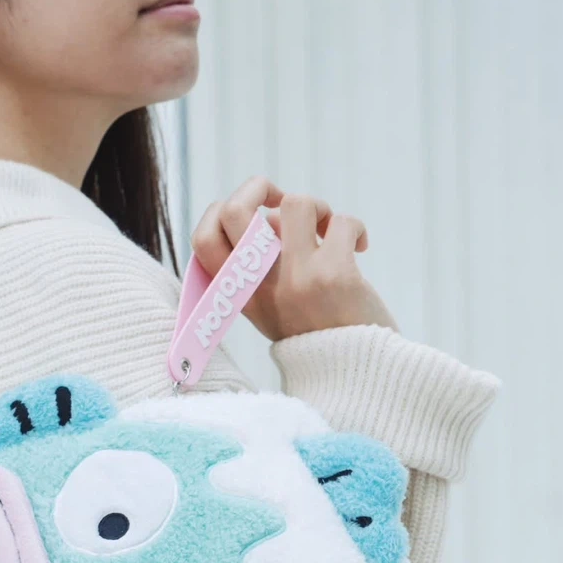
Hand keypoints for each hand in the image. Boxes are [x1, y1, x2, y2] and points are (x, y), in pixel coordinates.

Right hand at [189, 175, 398, 342]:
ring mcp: (298, 280)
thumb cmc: (317, 338)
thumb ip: (262, 266)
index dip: (220, 211)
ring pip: (295, 204)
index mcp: (241, 297)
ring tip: (327, 229)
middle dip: (257, 187)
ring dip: (316, 206)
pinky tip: (358, 247)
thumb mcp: (273, 309)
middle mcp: (263, 288)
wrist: (358, 376)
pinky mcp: (336, 275)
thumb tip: (269, 215)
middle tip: (279, 199)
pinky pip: (340, 222)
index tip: (251, 215)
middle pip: (234, 212)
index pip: (203, 241)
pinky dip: (353, 227)